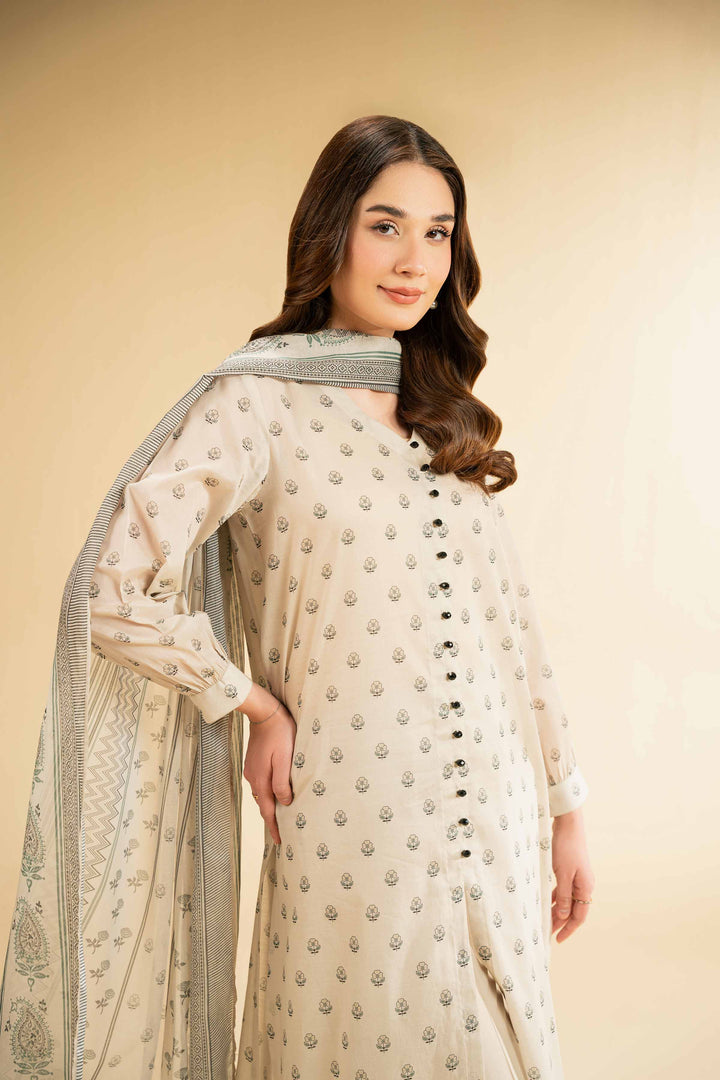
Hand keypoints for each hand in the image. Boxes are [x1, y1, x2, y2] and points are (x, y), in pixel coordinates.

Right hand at [240, 686, 295, 846]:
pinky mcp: (252, 762)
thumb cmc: (280, 733)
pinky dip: (267, 791)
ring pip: (261, 793)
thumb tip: (285, 802)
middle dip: (272, 818)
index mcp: (261, 780)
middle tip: (282, 832)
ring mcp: (251, 769)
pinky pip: (260, 782)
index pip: (268, 811)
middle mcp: (253, 778)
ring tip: (280, 814)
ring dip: (270, 804)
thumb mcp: (286, 758)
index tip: (279, 841)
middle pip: (263, 804)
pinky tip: (274, 790)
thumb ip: (283, 782)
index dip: (274, 827)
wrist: (264, 713)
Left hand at [551, 808, 594, 942]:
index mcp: (586, 887)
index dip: (568, 929)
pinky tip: (545, 901)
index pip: (578, 916)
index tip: (558, 940)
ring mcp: (578, 877)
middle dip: (561, 922)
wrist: (568, 824)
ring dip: (557, 910)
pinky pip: (563, 890)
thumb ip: (562, 896)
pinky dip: (555, 897)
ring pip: (567, 900)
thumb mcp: (562, 874)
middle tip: (547, 933)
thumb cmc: (566, 848)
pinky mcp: (570, 870)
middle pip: (573, 910)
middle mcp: (584, 884)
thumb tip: (562, 915)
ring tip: (544, 920)